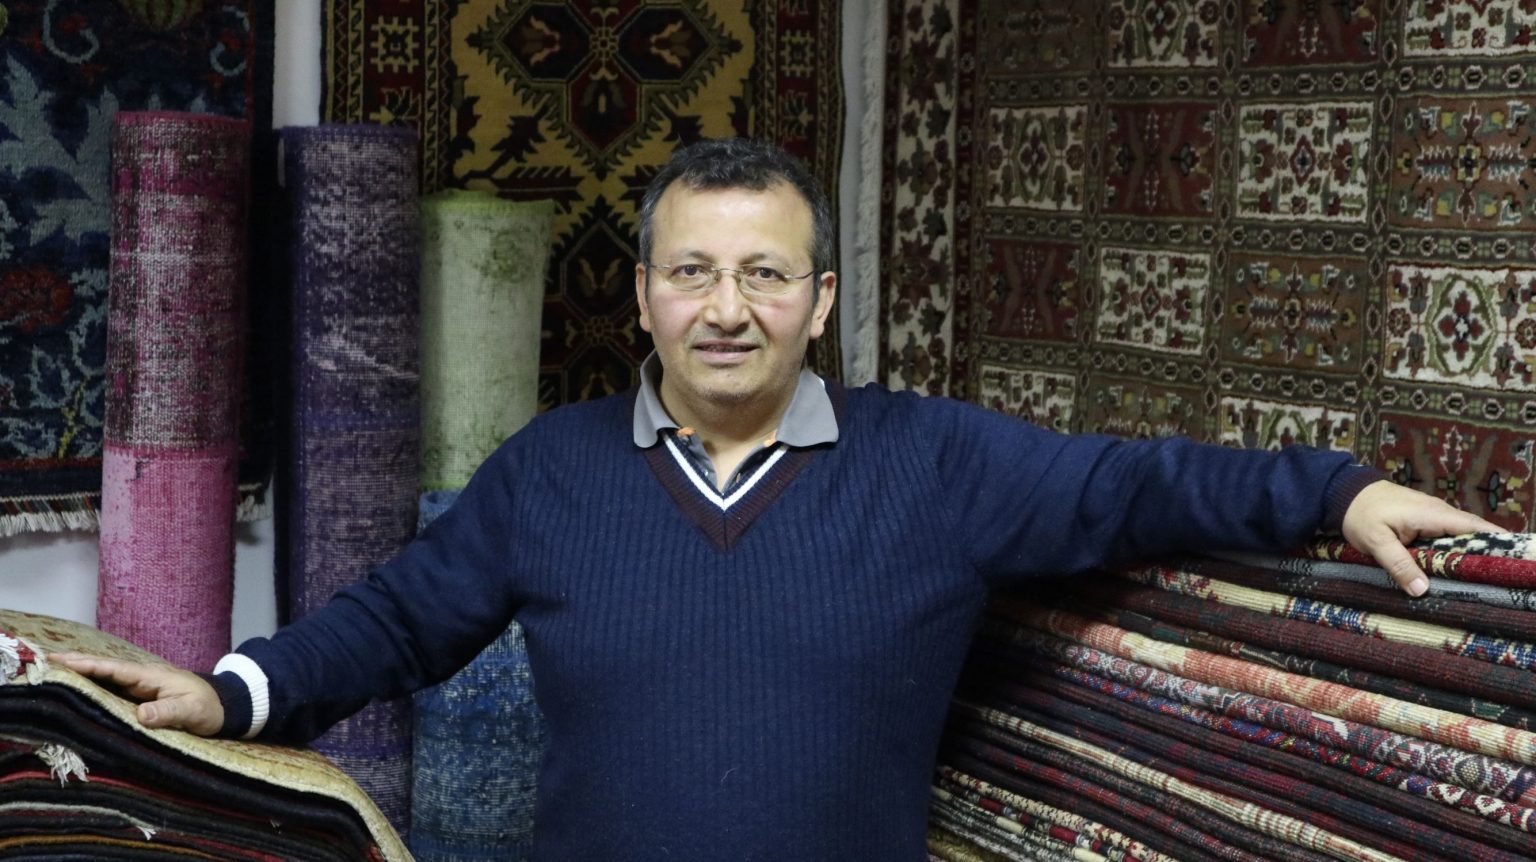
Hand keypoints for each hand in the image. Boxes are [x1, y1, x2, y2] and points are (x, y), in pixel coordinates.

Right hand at [49, 652, 223, 735]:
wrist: (223, 707)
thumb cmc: (209, 708)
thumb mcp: (192, 711)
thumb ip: (169, 712)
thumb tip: (141, 715)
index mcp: (150, 677)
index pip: (115, 669)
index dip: (89, 666)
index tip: (63, 661)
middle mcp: (141, 678)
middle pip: (103, 670)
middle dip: (75, 665)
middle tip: (44, 661)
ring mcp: (139, 688)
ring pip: (104, 679)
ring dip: (79, 676)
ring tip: (50, 672)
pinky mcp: (139, 698)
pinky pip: (110, 691)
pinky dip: (91, 688)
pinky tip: (75, 691)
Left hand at [1340, 480, 1501, 596]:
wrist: (1344, 493)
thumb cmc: (1360, 514)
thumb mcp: (1376, 542)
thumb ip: (1399, 565)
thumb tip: (1422, 591)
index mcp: (1435, 515)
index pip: (1478, 528)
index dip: (1498, 544)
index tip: (1511, 564)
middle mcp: (1440, 514)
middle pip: (1474, 536)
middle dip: (1485, 556)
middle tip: (1494, 583)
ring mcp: (1433, 517)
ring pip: (1459, 539)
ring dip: (1467, 557)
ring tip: (1479, 584)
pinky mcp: (1424, 523)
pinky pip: (1445, 539)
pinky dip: (1451, 553)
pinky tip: (1452, 573)